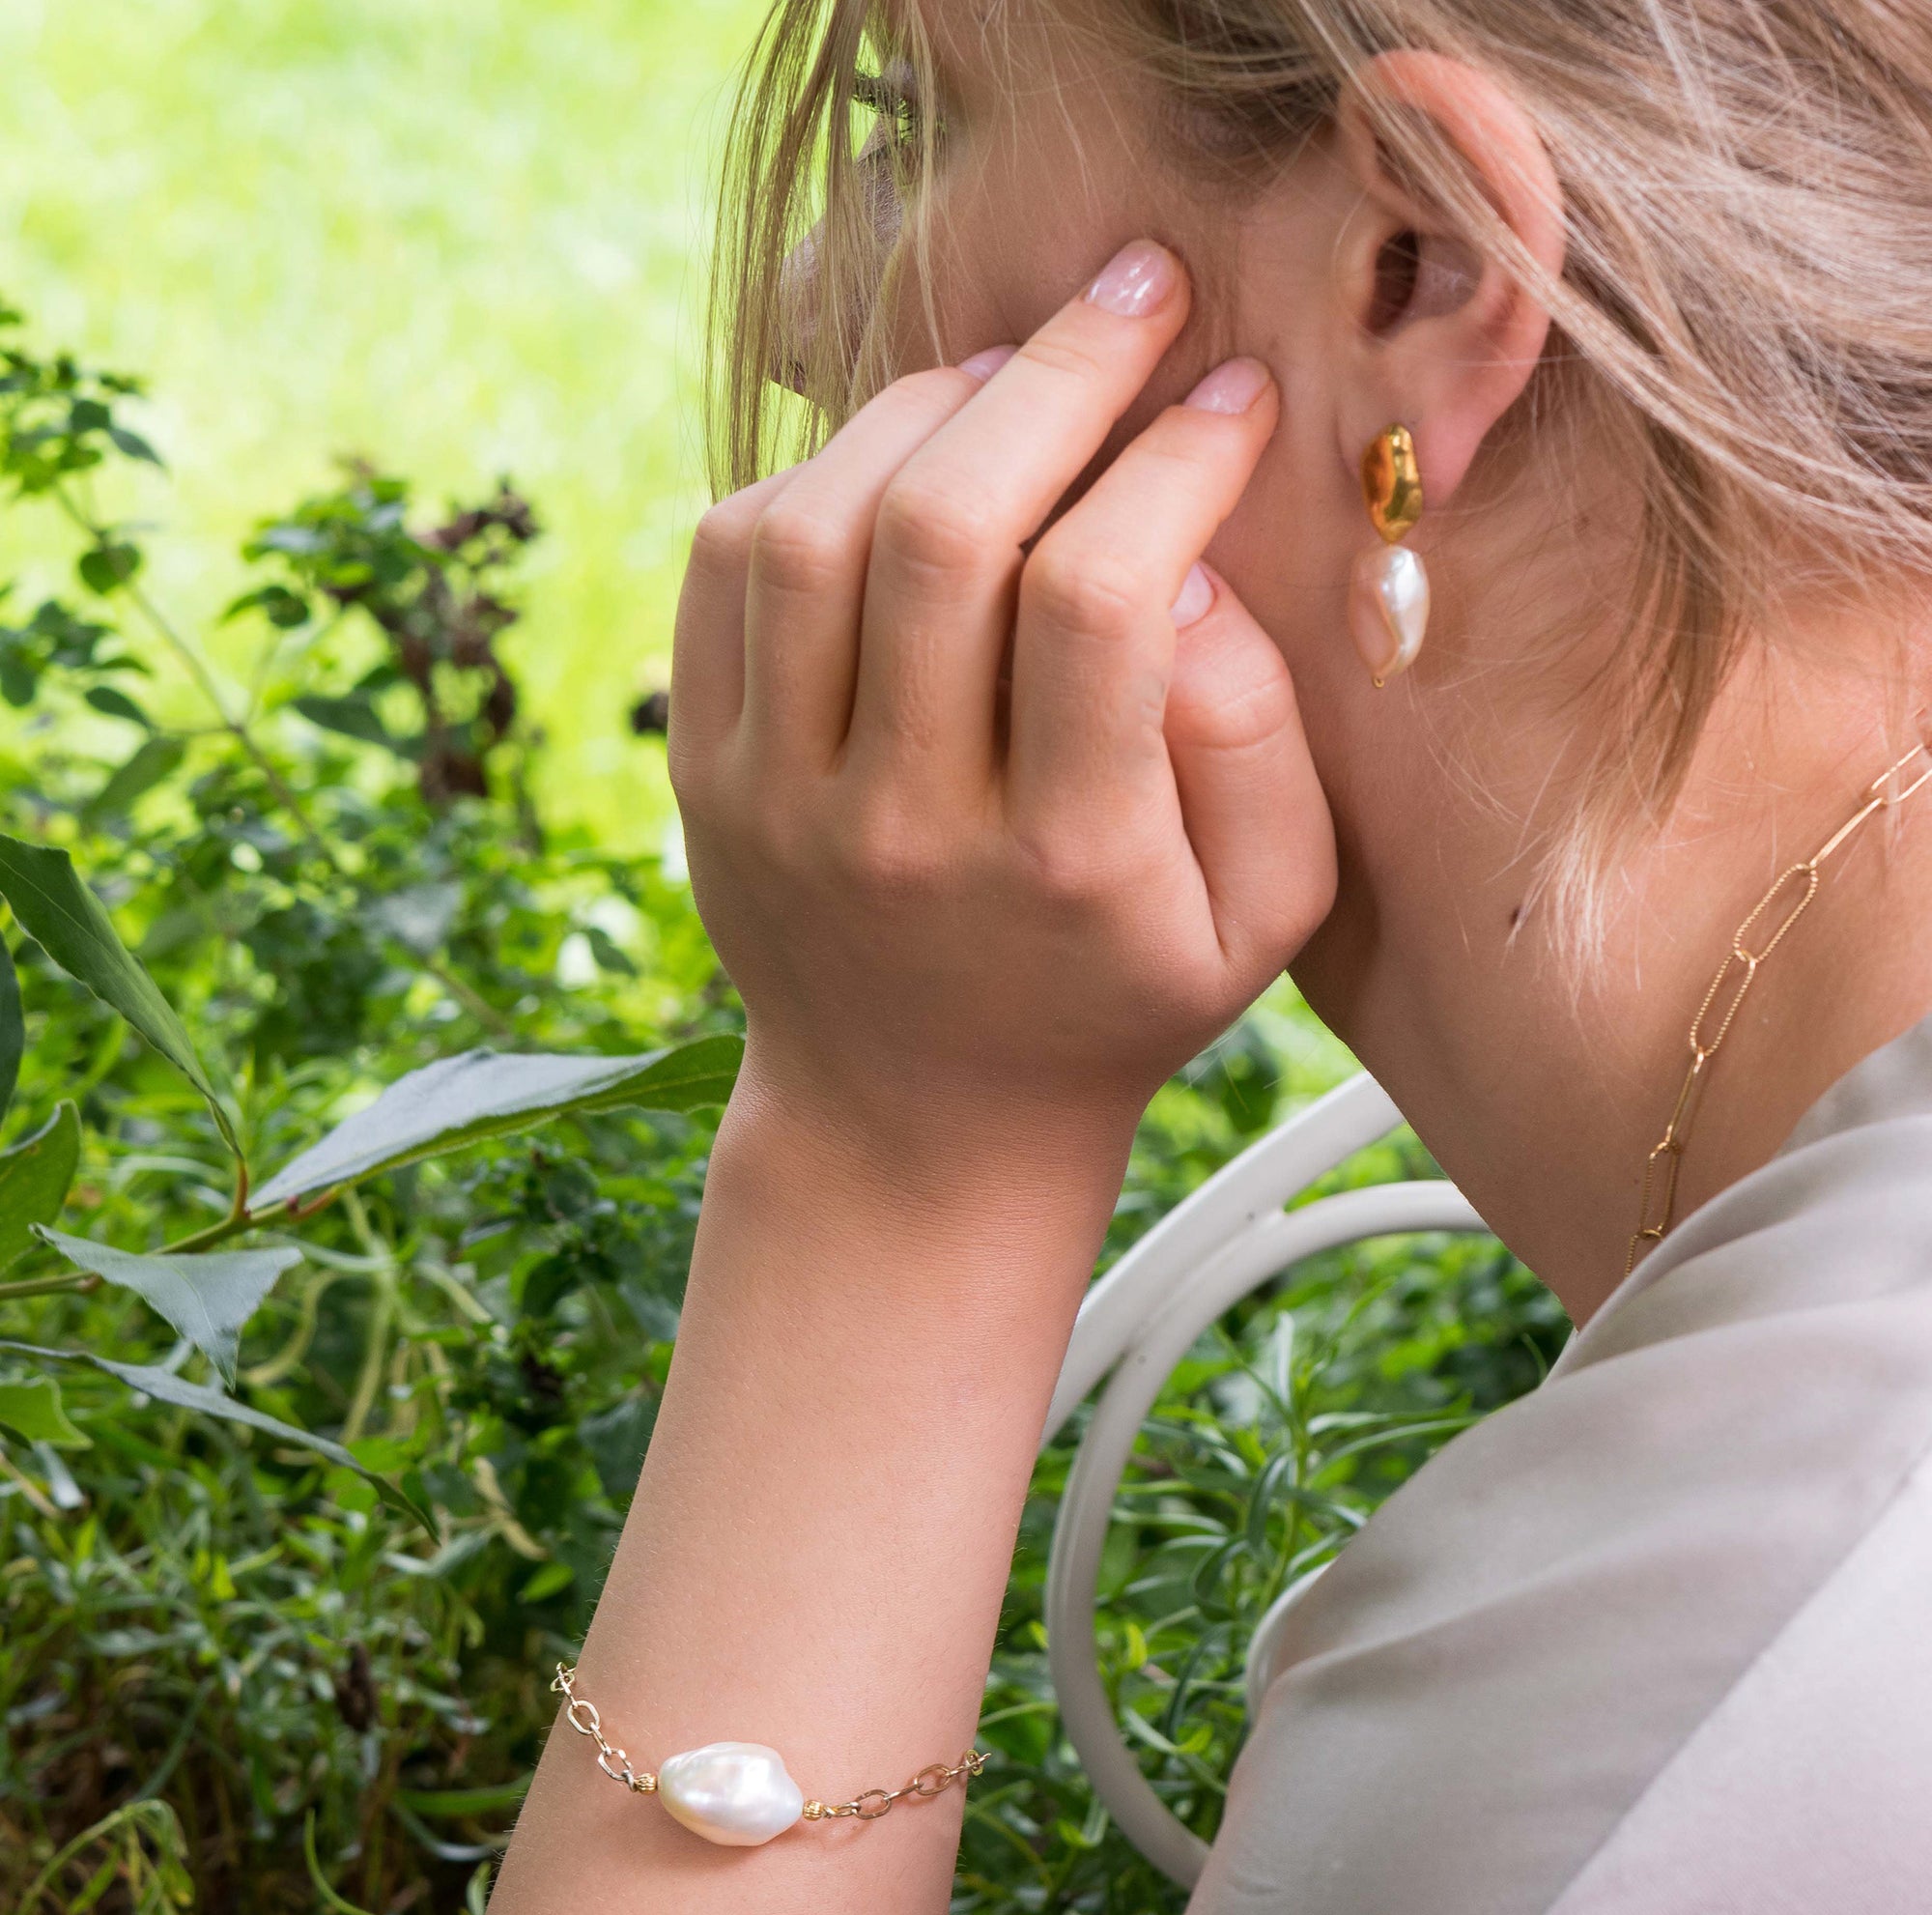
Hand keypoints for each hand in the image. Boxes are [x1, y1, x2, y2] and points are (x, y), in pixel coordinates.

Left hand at [667, 240, 1336, 1158]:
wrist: (918, 1119)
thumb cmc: (1115, 999)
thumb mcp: (1260, 916)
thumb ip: (1257, 741)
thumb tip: (1182, 561)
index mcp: (1060, 861)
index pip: (1100, 598)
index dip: (1175, 457)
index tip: (1233, 392)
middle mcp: (897, 823)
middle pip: (947, 531)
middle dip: (1057, 374)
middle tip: (1135, 293)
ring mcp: (773, 796)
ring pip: (816, 526)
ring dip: (924, 405)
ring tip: (1015, 373)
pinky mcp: (700, 771)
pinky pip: (723, 565)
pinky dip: (812, 474)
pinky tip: (902, 462)